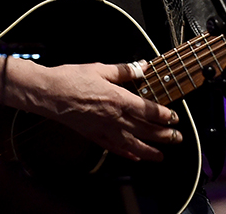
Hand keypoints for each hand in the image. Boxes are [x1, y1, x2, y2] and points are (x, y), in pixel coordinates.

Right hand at [0, 57, 180, 161]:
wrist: (48, 93)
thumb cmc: (71, 79)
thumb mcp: (100, 69)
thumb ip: (124, 70)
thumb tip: (142, 67)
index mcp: (118, 99)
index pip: (148, 110)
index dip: (164, 115)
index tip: (175, 118)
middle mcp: (114, 118)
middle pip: (145, 130)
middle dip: (164, 135)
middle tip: (177, 138)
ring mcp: (104, 129)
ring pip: (132, 144)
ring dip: (149, 151)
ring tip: (162, 156)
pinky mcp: (93, 136)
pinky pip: (114, 148)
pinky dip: (126, 154)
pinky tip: (135, 158)